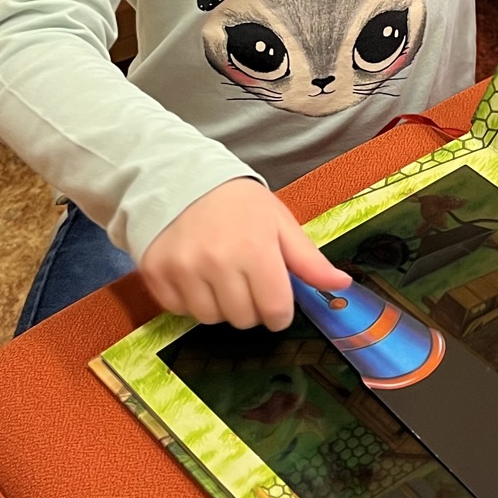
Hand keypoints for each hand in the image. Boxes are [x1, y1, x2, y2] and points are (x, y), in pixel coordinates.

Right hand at [142, 178, 350, 330]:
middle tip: (244, 279)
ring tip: (218, 275)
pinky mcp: (156, 274)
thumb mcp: (278, 222)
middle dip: (250, 306)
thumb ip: (308, 259)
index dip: (279, 312)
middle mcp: (218, 263)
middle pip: (243, 320)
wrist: (180, 177)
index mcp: (255, 250)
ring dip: (219, 305)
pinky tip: (194, 274)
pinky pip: (179, 310)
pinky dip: (189, 300)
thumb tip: (341, 285)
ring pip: (210, 319)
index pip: (276, 311)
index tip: (274, 300)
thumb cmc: (236, 201)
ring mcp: (183, 270)